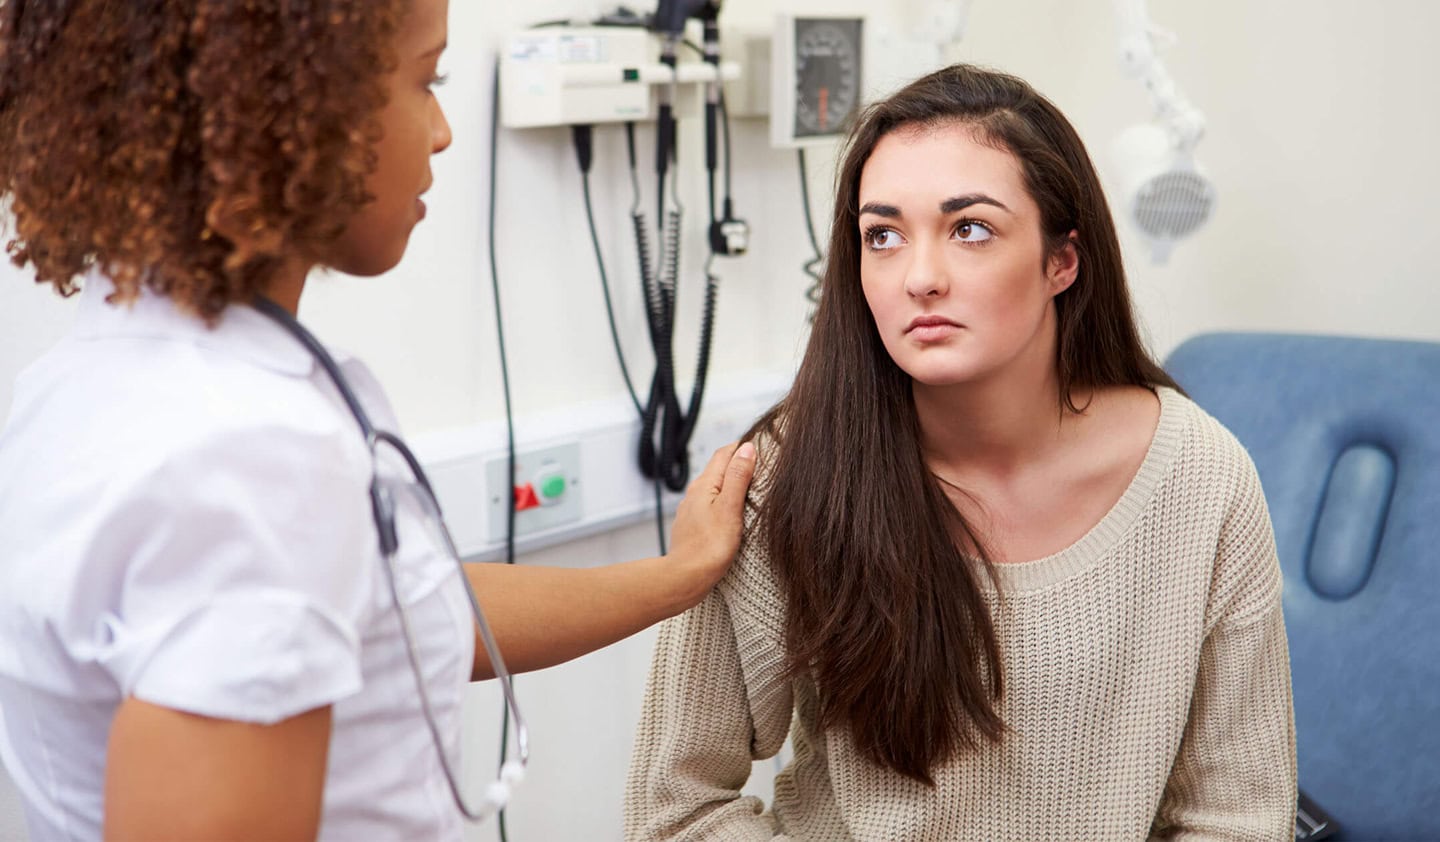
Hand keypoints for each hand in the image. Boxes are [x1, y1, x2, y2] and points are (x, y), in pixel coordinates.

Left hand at [664, 441, 756, 610]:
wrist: (686, 577)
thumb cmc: (709, 547)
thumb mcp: (730, 507)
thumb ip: (738, 476)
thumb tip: (747, 448)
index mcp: (704, 485)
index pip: (724, 454)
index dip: (742, 446)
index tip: (761, 444)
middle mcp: (694, 494)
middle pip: (718, 469)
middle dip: (738, 462)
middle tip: (761, 462)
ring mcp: (692, 510)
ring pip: (714, 488)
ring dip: (731, 483)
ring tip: (751, 486)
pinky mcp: (693, 526)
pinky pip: (710, 505)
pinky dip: (723, 501)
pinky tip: (732, 512)